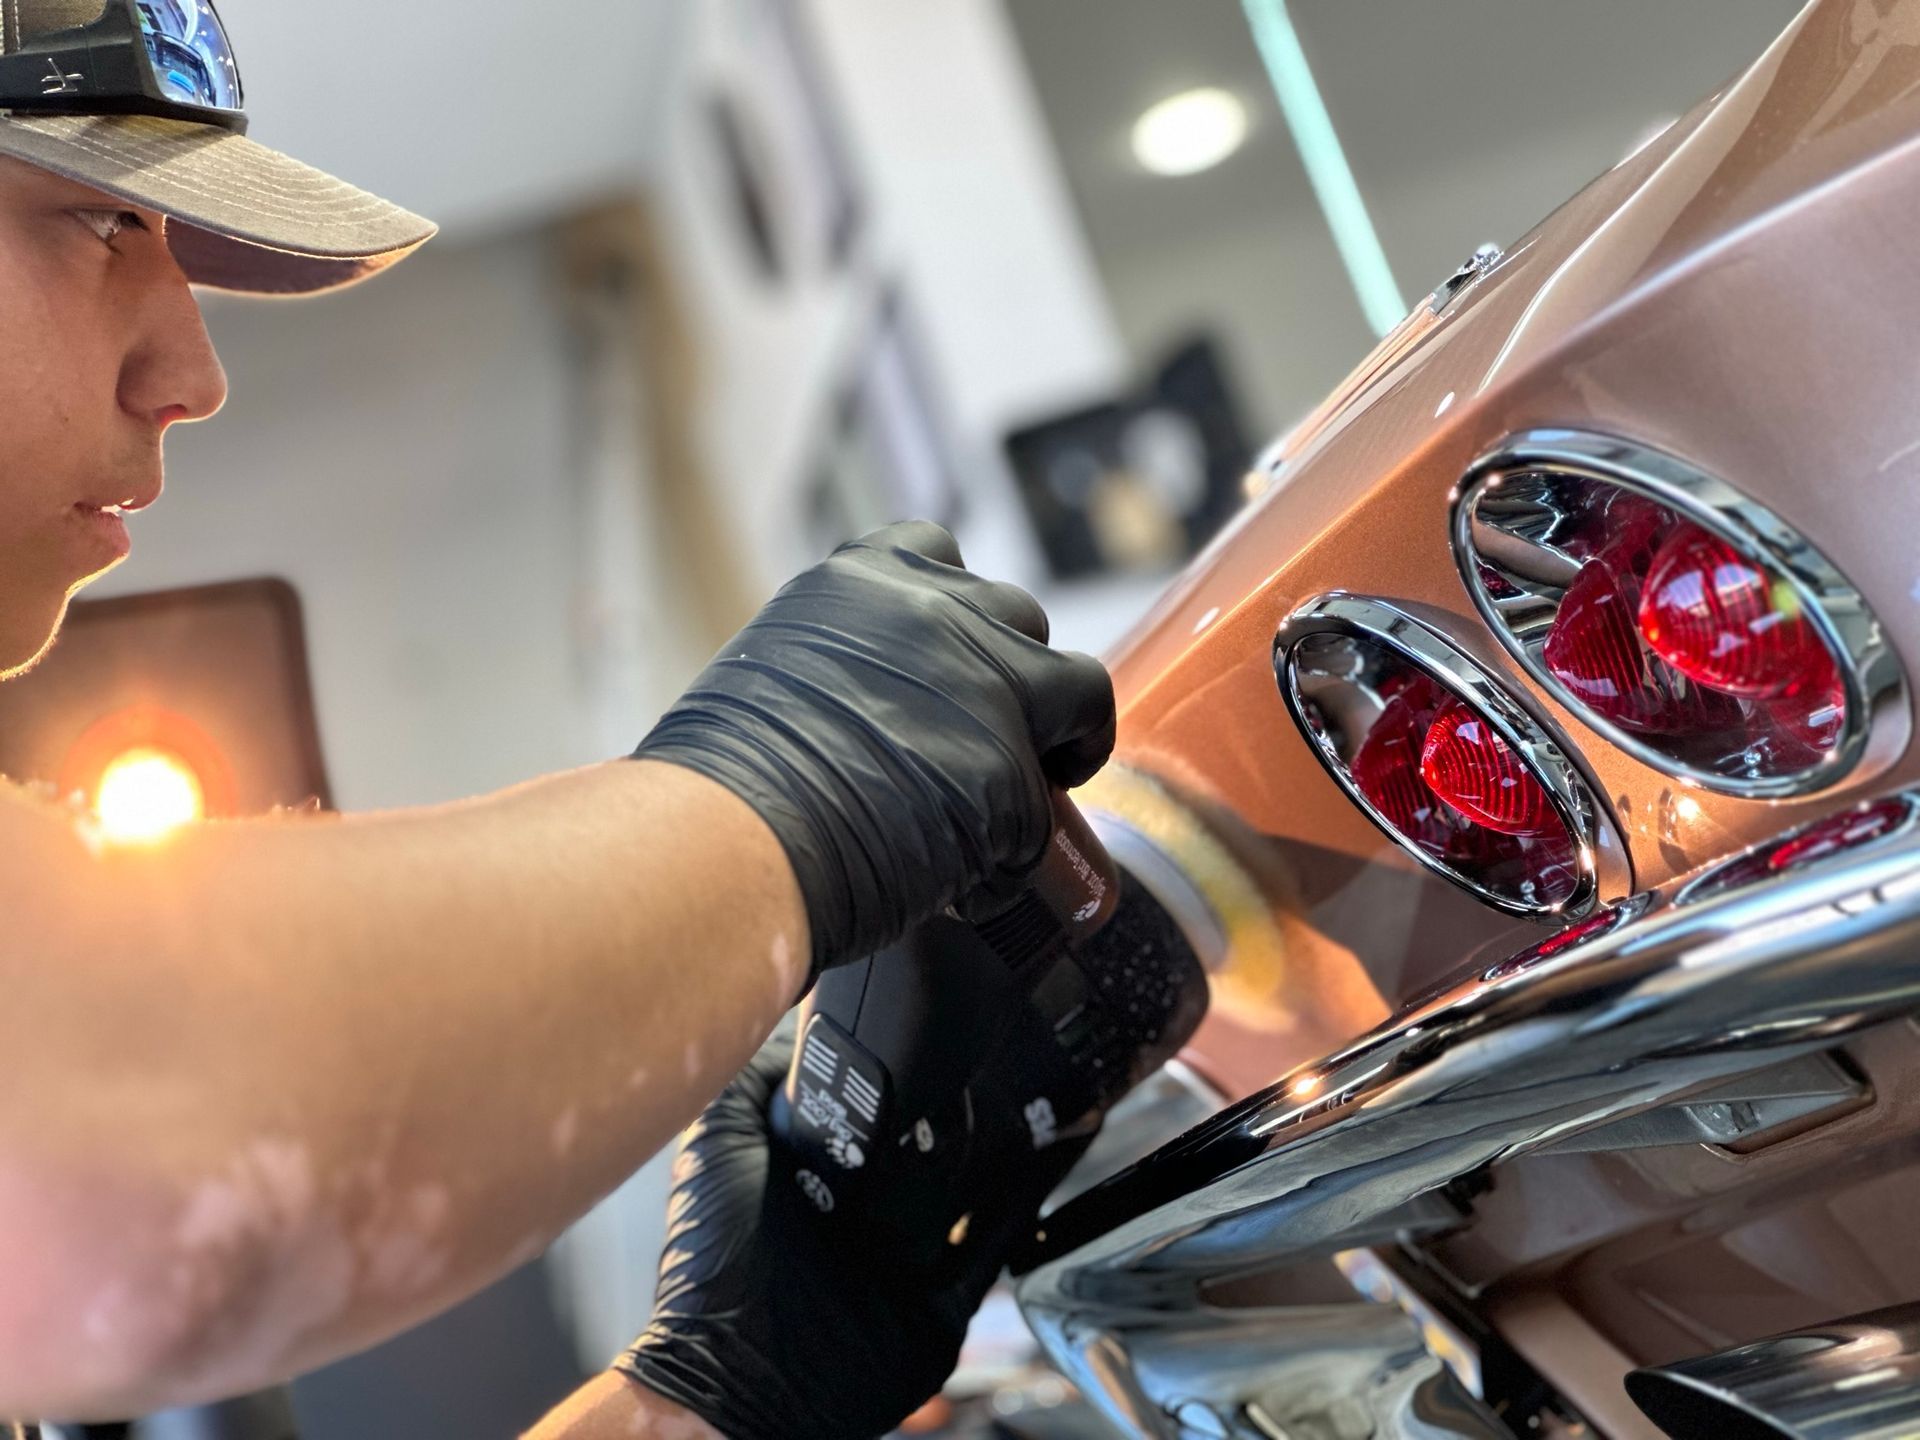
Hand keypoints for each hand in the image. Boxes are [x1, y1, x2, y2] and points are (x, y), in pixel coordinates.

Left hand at [614, 1026, 1007, 1439]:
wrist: (736, 1375)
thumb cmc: (710, 1270)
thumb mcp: (716, 1144)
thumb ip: (751, 1082)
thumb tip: (799, 1033)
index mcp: (819, 1178)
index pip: (875, 1113)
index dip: (900, 1072)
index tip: (929, 1025)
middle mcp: (866, 1219)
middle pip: (931, 1148)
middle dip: (961, 1108)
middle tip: (995, 1055)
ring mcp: (906, 1263)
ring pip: (973, 1193)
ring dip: (1003, 1151)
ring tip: (1036, 1095)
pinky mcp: (941, 1307)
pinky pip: (997, 1248)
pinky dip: (1025, 1207)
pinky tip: (1046, 1161)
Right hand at [634, 522, 1114, 988]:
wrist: (726, 841)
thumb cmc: (724, 781)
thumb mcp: (774, 671)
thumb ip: (843, 664)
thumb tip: (878, 713)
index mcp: (862, 579)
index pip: (937, 550)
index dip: (954, 610)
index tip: (946, 651)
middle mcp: (934, 610)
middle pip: (1018, 617)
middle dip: (1012, 674)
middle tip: (986, 737)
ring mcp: (983, 683)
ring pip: (1077, 688)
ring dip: (1057, 736)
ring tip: (1026, 791)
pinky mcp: (1011, 771)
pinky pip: (1044, 811)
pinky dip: (1019, 846)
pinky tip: (975, 878)